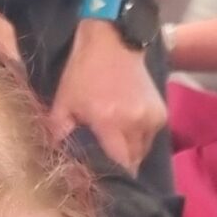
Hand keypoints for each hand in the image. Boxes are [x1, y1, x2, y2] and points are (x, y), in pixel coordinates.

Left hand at [47, 23, 166, 173]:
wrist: (112, 39)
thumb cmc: (84, 71)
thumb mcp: (64, 100)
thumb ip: (58, 130)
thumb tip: (55, 156)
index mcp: (109, 122)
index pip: (119, 165)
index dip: (112, 174)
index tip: (104, 176)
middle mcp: (134, 123)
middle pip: (133, 162)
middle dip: (121, 164)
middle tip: (108, 158)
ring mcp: (151, 118)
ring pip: (143, 151)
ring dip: (131, 151)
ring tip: (118, 141)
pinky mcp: (160, 112)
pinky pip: (151, 137)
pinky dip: (141, 136)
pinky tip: (129, 125)